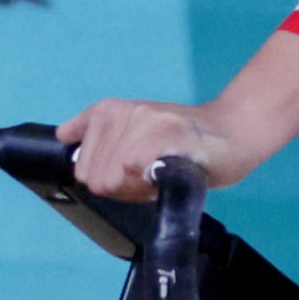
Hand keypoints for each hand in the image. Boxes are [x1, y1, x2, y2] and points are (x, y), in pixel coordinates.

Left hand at [61, 95, 245, 201]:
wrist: (235, 132)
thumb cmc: (184, 141)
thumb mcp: (134, 132)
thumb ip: (100, 138)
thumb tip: (63, 135)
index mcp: (109, 110)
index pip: (82, 167)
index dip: (110, 180)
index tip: (135, 172)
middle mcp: (122, 112)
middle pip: (94, 177)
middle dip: (122, 187)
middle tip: (153, 173)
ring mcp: (142, 120)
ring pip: (111, 179)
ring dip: (138, 188)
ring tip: (164, 171)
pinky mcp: (163, 132)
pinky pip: (133, 170)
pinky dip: (150, 182)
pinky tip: (170, 171)